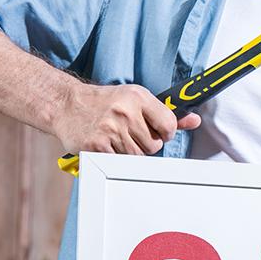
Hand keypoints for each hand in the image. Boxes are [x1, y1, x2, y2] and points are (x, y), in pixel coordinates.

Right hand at [52, 82, 200, 155]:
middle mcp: (124, 112)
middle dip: (146, 144)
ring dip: (131, 152)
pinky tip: (108, 145)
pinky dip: (116, 158)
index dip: (166, 133)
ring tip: (118, 138)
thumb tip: (194, 121)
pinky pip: (119, 162)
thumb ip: (166, 113)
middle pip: (154, 146)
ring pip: (138, 156)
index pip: (169, 125)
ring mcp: (110, 129)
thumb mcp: (136, 99)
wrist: (66, 104)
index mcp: (137, 97)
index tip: (157, 131)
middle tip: (130, 134)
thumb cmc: (104, 103)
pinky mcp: (97, 146)